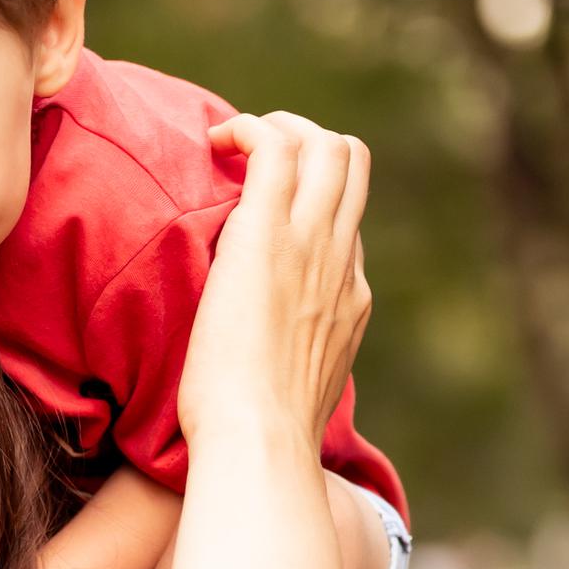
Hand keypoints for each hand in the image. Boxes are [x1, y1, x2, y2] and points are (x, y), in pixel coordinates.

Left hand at [180, 113, 371, 453]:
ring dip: (280, 128)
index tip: (263, 213)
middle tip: (252, 160)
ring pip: (329, 145)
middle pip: (354, 166)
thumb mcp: (293, 400)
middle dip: (308, 142)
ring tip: (232, 145)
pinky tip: (214, 145)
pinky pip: (274, 146)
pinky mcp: (267, 233)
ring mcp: (312, 243)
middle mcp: (341, 262)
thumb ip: (290, 370)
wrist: (259, 440)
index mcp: (350, 299)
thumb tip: (266, 375)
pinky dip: (248, 129)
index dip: (307, 204)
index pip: (344, 225)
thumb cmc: (258, 438)